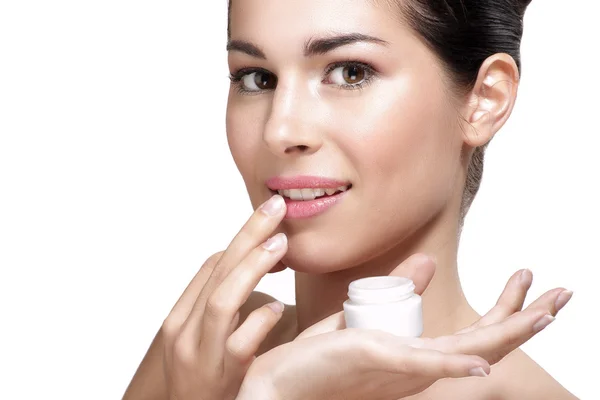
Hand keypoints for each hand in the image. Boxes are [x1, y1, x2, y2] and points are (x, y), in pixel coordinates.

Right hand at [160, 194, 288, 399]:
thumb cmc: (201, 379)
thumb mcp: (200, 340)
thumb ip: (219, 305)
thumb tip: (247, 265)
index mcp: (180, 316)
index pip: (209, 266)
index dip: (240, 239)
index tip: (267, 220)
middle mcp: (184, 331)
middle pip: (217, 271)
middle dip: (248, 235)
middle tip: (275, 208)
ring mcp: (200, 354)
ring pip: (223, 301)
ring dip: (252, 268)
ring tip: (279, 244)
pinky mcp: (220, 376)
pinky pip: (240, 343)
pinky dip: (260, 321)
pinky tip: (279, 308)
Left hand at [237, 262, 571, 399]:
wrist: (278, 385)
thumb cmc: (320, 358)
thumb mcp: (364, 317)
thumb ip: (399, 291)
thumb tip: (430, 265)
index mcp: (416, 357)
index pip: (473, 334)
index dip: (506, 309)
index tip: (527, 279)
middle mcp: (418, 368)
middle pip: (484, 344)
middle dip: (525, 319)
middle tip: (561, 293)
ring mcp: (403, 368)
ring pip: (468, 353)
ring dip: (509, 332)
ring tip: (546, 310)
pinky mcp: (380, 362)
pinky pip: (426, 366)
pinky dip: (456, 365)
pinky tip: (483, 362)